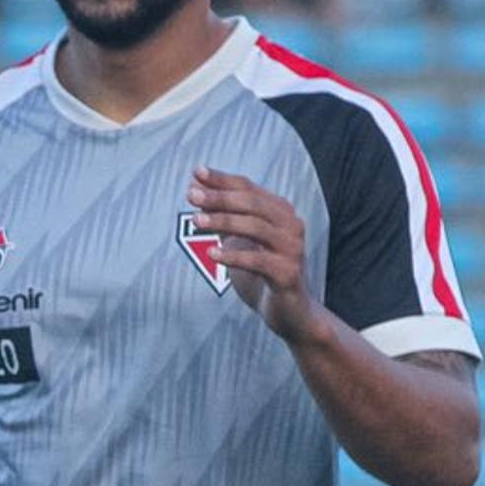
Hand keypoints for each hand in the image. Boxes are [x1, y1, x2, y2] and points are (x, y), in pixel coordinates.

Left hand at [186, 168, 317, 344]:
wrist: (291, 314)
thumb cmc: (263, 275)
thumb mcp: (238, 242)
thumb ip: (222, 217)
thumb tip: (196, 190)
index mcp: (280, 212)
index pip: (248, 188)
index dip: (222, 179)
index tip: (196, 172)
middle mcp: (291, 225)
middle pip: (252, 203)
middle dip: (220, 197)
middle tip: (191, 195)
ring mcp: (292, 249)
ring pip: (256, 227)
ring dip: (224, 222)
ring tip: (197, 221)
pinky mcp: (289, 274)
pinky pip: (259, 261)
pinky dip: (235, 256)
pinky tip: (213, 253)